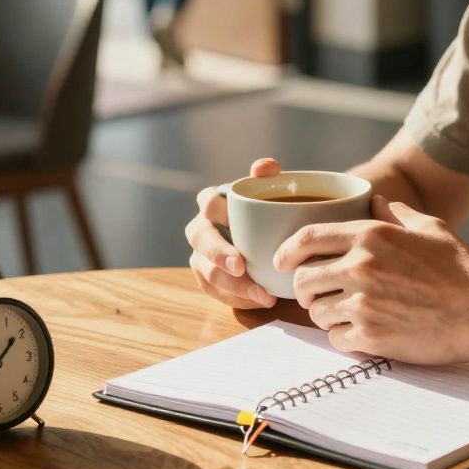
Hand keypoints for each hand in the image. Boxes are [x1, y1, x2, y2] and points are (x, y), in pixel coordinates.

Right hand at [185, 158, 281, 308]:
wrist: (266, 245)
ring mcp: (200, 258)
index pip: (207, 201)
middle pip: (200, 240)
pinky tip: (261, 301)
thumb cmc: (264, 216)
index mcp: (212, 204)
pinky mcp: (207, 281)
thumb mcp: (268, 195)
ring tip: (263, 295)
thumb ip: (266, 179)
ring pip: (207, 272)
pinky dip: (238, 299)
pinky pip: (216, 293)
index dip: (216, 211)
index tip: (233, 220)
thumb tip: (267, 167)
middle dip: (218, 254)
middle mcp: (200, 230)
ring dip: (234, 285)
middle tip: (241, 266)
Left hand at [273, 195, 468, 364]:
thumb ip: (394, 212)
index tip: (281, 259)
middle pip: (304, 278)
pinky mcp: (372, 337)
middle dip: (306, 287)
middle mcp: (361, 268)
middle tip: (317, 293)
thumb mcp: (428, 227)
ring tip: (344, 314)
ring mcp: (364, 304)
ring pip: (317, 312)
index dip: (287, 249)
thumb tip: (373, 200)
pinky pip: (336, 338)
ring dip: (326, 314)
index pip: (307, 238)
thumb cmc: (460, 267)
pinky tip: (362, 332)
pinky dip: (344, 337)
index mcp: (371, 236)